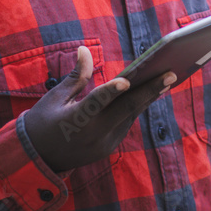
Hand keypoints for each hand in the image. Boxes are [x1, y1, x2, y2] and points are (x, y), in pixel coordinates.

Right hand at [23, 45, 175, 172]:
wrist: (38, 160)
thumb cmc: (43, 121)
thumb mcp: (54, 97)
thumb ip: (76, 76)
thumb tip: (84, 49)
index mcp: (75, 121)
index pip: (96, 103)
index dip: (110, 91)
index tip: (126, 80)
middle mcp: (93, 135)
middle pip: (125, 110)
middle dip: (150, 90)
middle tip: (171, 73)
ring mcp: (104, 144)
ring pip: (130, 115)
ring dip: (148, 96)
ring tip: (168, 75)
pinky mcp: (109, 147)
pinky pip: (126, 122)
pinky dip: (137, 105)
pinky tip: (152, 88)